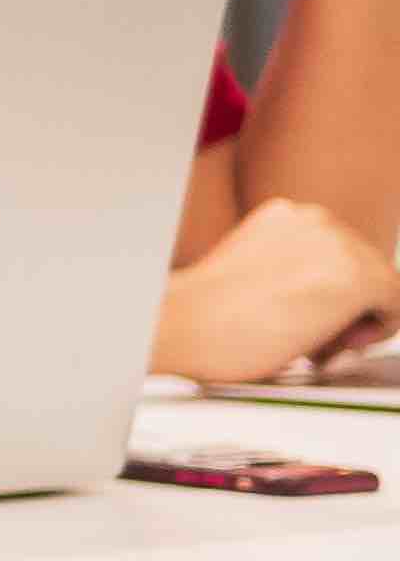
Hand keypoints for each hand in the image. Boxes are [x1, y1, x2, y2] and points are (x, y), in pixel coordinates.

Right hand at [155, 196, 399, 384]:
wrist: (181, 325)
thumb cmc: (204, 315)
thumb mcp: (254, 271)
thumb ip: (293, 270)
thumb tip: (330, 299)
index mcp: (288, 215)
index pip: (339, 254)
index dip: (329, 295)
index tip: (304, 320)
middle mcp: (316, 220)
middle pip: (365, 267)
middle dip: (346, 308)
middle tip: (312, 341)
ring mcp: (338, 245)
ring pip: (383, 285)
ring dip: (357, 319)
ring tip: (315, 345)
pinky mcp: (357, 277)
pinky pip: (397, 303)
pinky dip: (377, 329)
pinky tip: (333, 344)